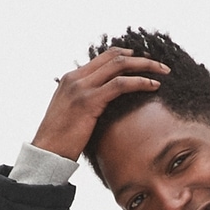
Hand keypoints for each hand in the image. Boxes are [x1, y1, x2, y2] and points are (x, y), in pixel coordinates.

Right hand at [31, 47, 170, 161]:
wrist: (46, 153)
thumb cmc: (61, 141)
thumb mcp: (72, 116)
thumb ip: (87, 105)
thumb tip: (105, 109)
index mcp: (71, 79)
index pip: (103, 58)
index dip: (126, 56)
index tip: (143, 62)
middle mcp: (76, 78)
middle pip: (114, 56)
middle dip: (140, 58)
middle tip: (159, 64)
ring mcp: (82, 88)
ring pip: (119, 66)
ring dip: (145, 66)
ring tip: (163, 72)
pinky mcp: (89, 101)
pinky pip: (120, 85)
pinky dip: (139, 82)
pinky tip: (153, 85)